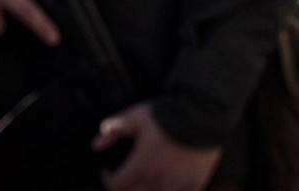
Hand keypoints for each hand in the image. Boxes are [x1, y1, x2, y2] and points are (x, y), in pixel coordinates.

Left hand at [93, 102, 221, 190]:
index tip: (109, 170)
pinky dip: (175, 190)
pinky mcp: (195, 183)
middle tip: (131, 175)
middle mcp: (157, 180)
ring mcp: (177, 184)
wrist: (203, 114)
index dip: (108, 178)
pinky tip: (174, 182)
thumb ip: (113, 129)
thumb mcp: (136, 116)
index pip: (115, 185)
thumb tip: (95, 145)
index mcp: (140, 167)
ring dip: (150, 188)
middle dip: (129, 186)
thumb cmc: (168, 115)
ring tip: (151, 178)